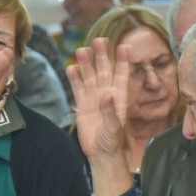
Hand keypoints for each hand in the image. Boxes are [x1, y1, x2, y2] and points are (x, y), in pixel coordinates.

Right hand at [66, 38, 128, 161]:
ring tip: (82, 50)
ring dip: (86, 64)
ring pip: (90, 77)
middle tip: (99, 40)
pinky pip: (78, 88)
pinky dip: (75, 79)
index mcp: (119, 98)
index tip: (124, 46)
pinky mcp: (82, 105)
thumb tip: (106, 94)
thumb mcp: (113, 128)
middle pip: (104, 71)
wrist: (101, 154)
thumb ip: (110, 111)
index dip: (123, 61)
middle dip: (102, 56)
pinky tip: (71, 68)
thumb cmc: (112, 142)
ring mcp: (94, 99)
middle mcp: (107, 94)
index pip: (122, 75)